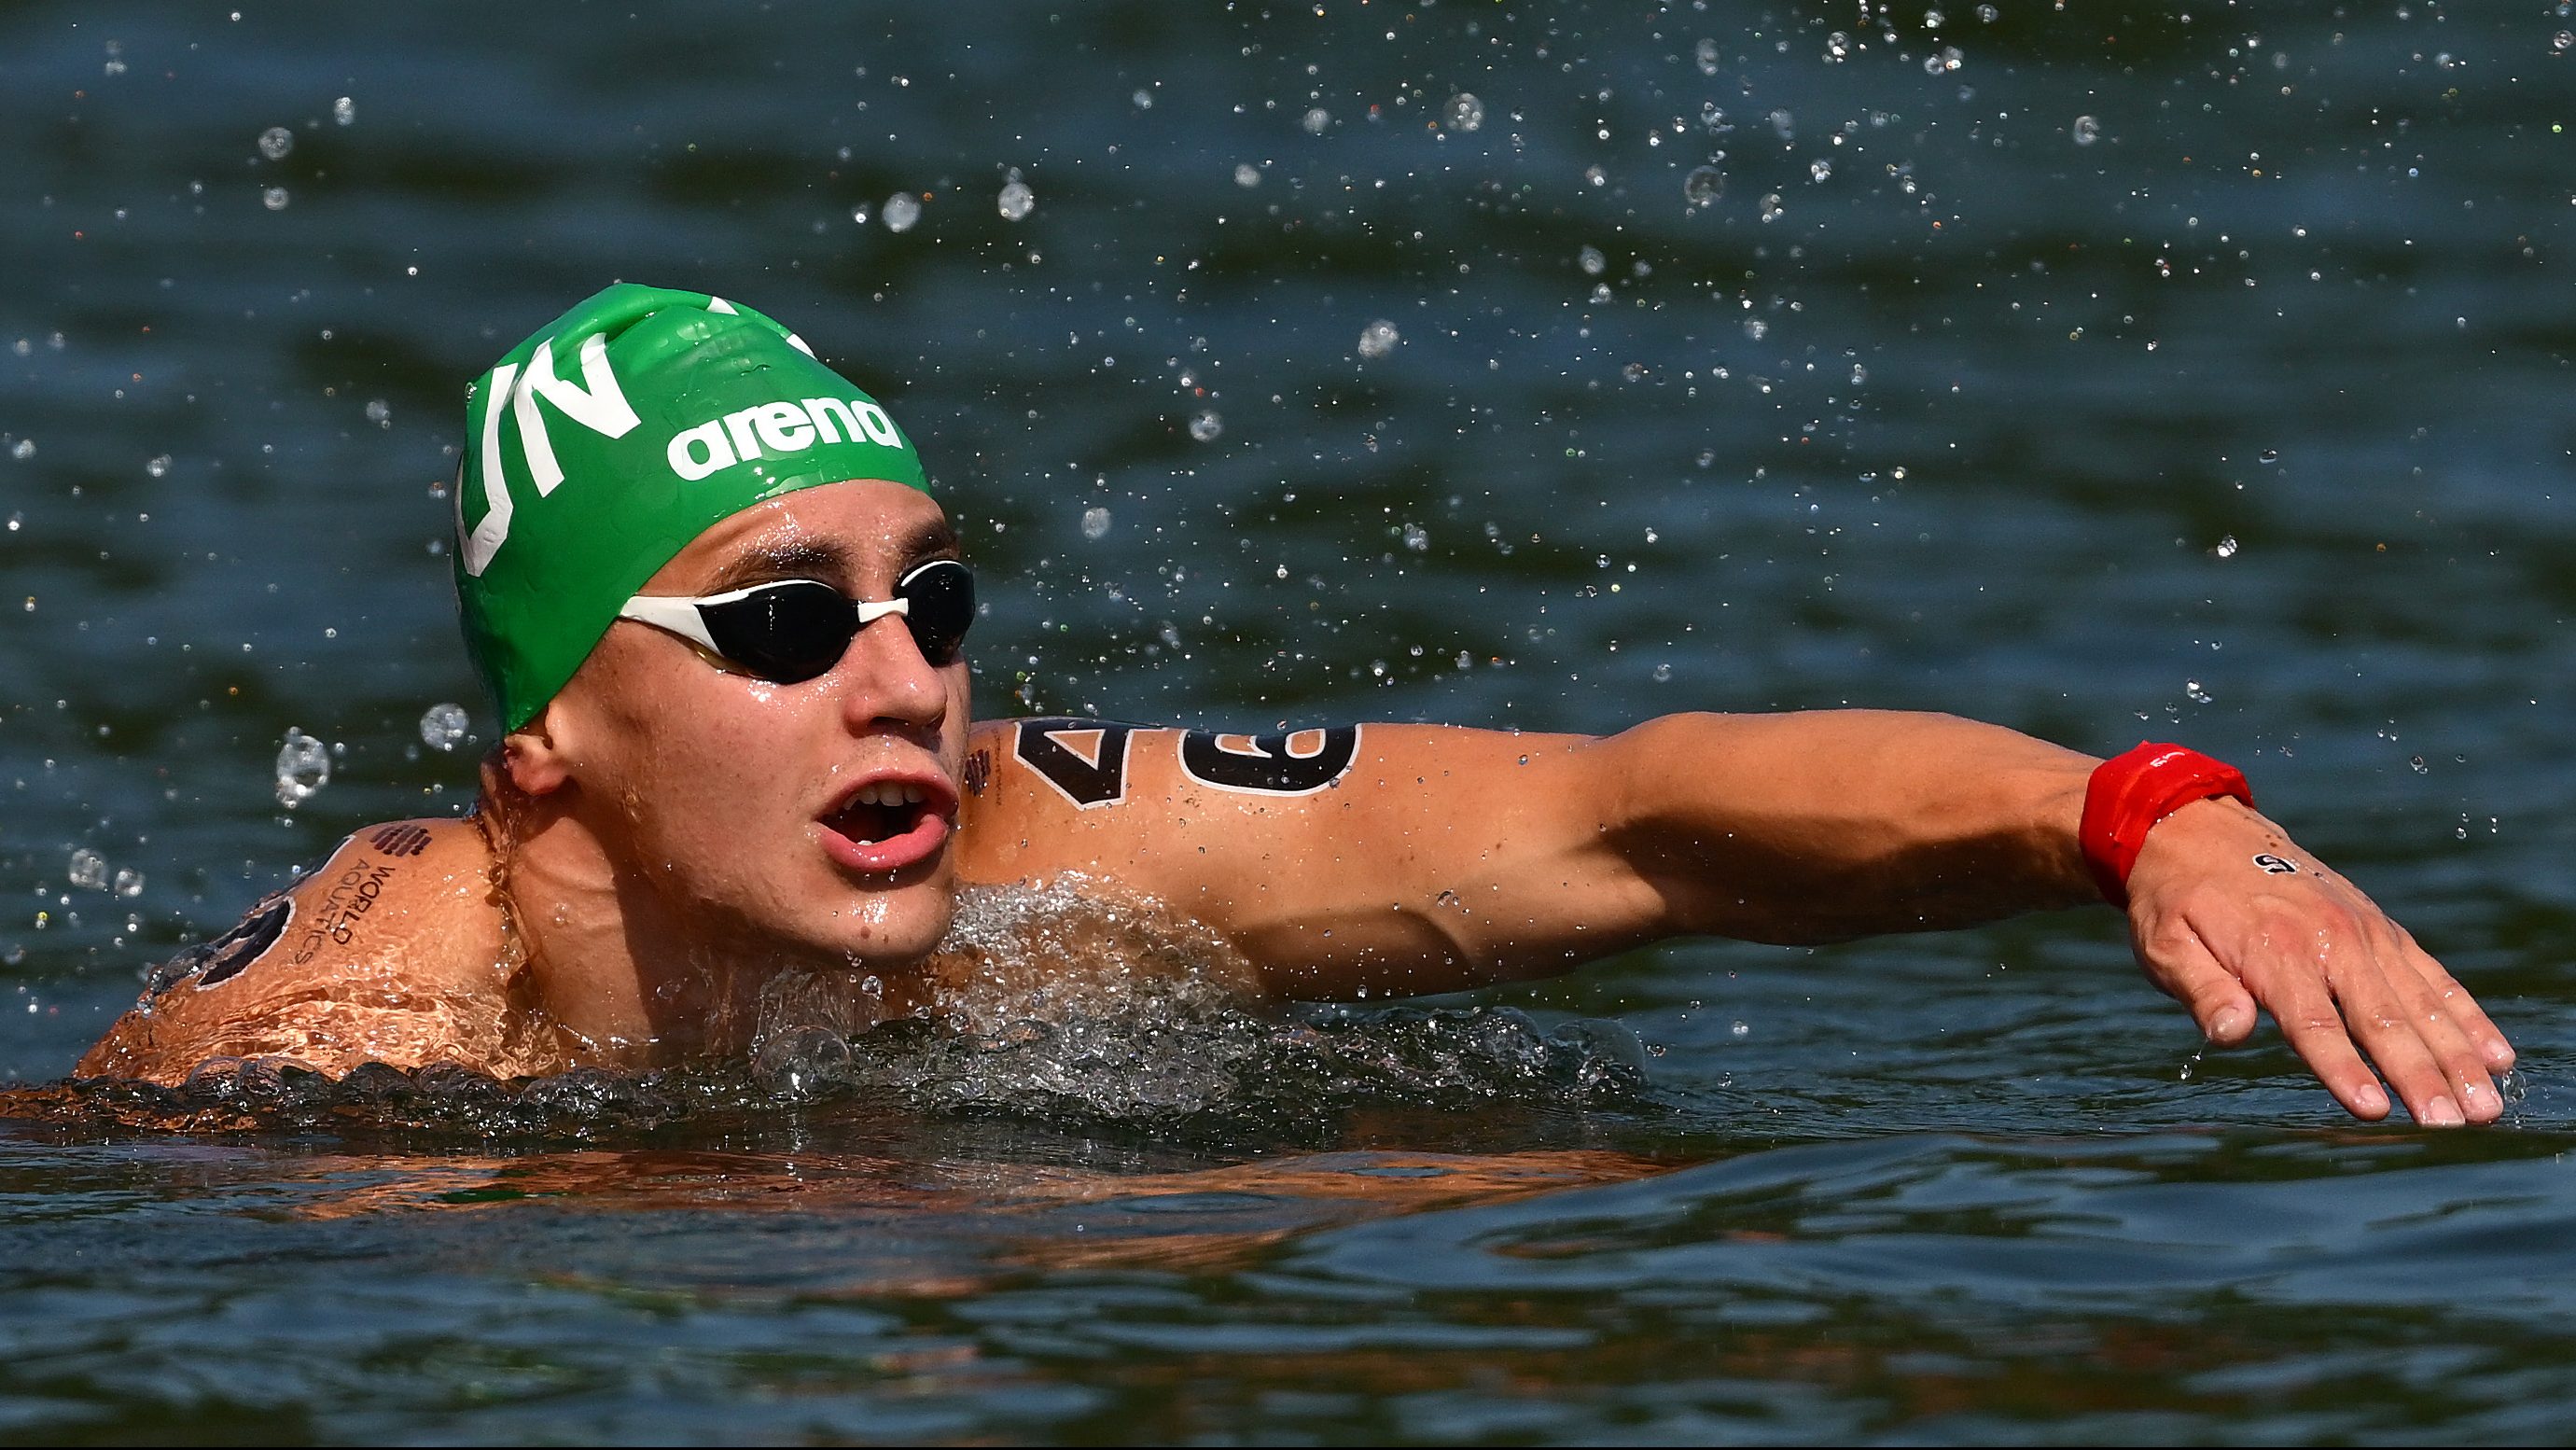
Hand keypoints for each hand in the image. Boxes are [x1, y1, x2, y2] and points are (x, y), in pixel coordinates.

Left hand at [2121, 796, 2515, 1124]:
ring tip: (2487, 1105)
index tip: (2375, 1110)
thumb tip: (2230, 1034)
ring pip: (2421, 1002)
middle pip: (2383, 1019)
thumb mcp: (2164, 944)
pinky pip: (2432, 977)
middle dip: (2421, 1075)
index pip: (2314, 1023)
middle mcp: (2331, 940)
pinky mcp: (2381, 929)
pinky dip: (2466, 1015)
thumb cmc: (2177, 900)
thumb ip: (2200, 989)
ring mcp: (2364, 933)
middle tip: (2455, 1124)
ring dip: (2458, 1055)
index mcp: (2273, 951)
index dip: (2344, 1069)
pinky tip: (2497, 1055)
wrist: (2199, 829)